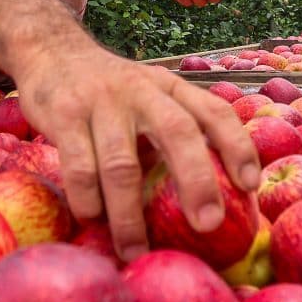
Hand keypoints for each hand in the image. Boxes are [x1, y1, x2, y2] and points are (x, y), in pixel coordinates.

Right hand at [13, 44, 259, 260]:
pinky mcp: (64, 114)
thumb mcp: (148, 98)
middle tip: (207, 224)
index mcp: (170, 88)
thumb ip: (171, 136)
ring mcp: (102, 101)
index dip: (237, 145)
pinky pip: (79, 167)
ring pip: (122, 164)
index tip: (250, 184)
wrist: (51, 51)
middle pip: (178, 132)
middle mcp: (142, 90)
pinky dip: (88, 200)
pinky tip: (93, 221)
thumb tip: (207, 201)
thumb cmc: (110, 94)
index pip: (213, 110)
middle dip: (196, 181)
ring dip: (129, 215)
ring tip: (134, 251)